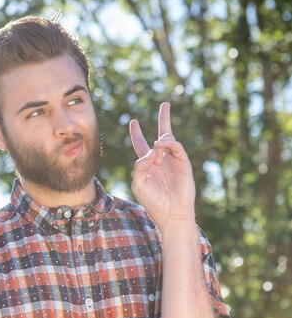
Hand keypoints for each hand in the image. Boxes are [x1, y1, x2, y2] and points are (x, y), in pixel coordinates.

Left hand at [129, 102, 195, 228]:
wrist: (171, 213)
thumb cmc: (153, 201)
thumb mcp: (139, 182)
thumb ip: (140, 165)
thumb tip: (152, 150)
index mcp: (148, 164)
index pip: (141, 145)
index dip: (137, 133)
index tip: (133, 122)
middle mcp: (161, 160)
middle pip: (160, 136)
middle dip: (163, 119)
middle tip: (165, 104)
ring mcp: (173, 161)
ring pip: (168, 140)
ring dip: (161, 139)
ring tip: (158, 145)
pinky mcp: (183, 163)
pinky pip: (177, 147)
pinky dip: (169, 143)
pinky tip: (162, 145)